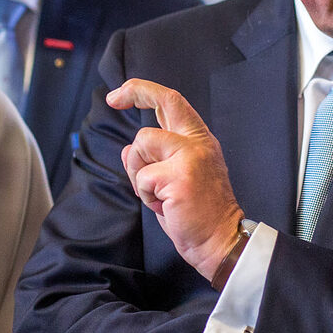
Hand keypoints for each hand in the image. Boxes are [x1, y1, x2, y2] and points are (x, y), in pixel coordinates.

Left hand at [107, 78, 243, 281]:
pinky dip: (146, 195)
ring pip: (141, 145)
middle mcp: (197, 142)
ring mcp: (190, 156)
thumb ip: (154, 160)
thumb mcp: (175, 179)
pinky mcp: (179, 176)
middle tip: (113, 98)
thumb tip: (128, 150)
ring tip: (159, 194)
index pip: (173, 102)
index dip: (144, 92)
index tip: (119, 95)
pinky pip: (142, 178)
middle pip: (164, 102)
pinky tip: (165, 206)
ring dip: (139, 173)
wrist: (220, 240)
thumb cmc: (197, 213)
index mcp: (199, 140)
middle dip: (135, 91)